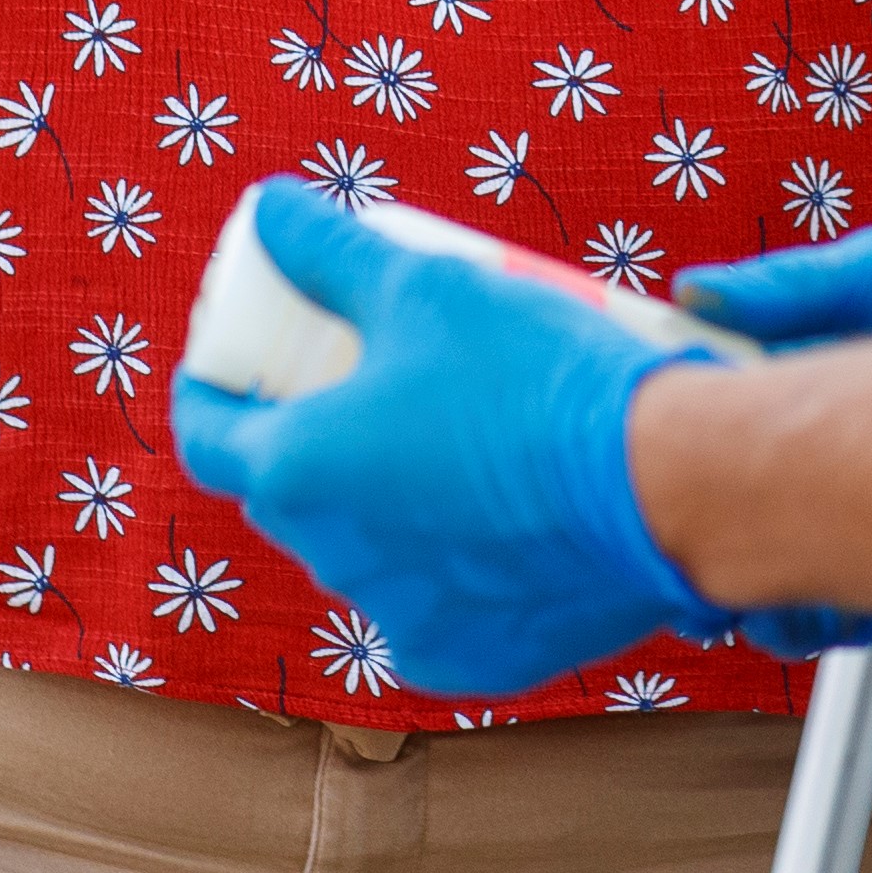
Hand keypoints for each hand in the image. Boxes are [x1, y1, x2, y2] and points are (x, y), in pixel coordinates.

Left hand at [172, 182, 725, 696]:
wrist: (666, 483)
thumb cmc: (533, 374)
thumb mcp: (424, 284)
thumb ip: (332, 252)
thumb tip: (272, 210)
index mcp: (296, 471)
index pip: (206, 436)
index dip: (208, 392)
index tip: (227, 366)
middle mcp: (331, 560)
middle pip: (295, 492)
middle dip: (321, 441)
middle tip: (376, 386)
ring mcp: (401, 619)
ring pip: (371, 551)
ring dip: (393, 506)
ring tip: (463, 444)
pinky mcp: (470, 662)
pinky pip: (442, 605)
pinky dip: (459, 567)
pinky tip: (508, 520)